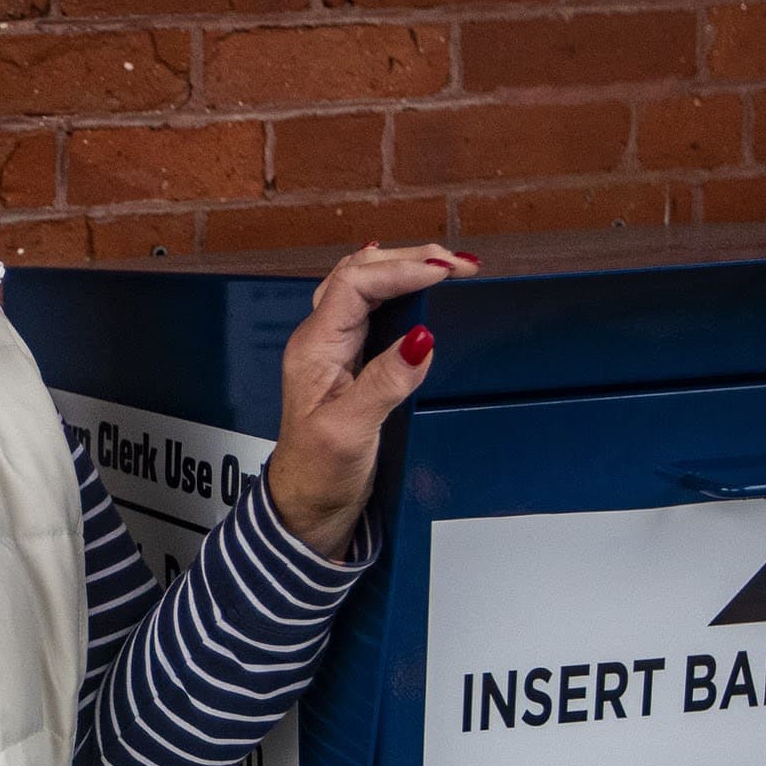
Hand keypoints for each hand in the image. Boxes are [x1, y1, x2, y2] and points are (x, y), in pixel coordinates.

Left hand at [261, 241, 476, 561]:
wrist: (305, 506)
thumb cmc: (317, 473)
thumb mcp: (351, 431)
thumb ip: (386, 383)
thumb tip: (422, 340)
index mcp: (314, 348)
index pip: (356, 285)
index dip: (402, 270)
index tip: (447, 272)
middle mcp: (320, 340)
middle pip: (360, 273)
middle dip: (410, 259)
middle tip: (460, 264)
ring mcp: (334, 348)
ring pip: (365, 284)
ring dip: (405, 267)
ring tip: (448, 266)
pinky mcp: (349, 361)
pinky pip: (370, 306)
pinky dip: (399, 287)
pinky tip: (413, 280)